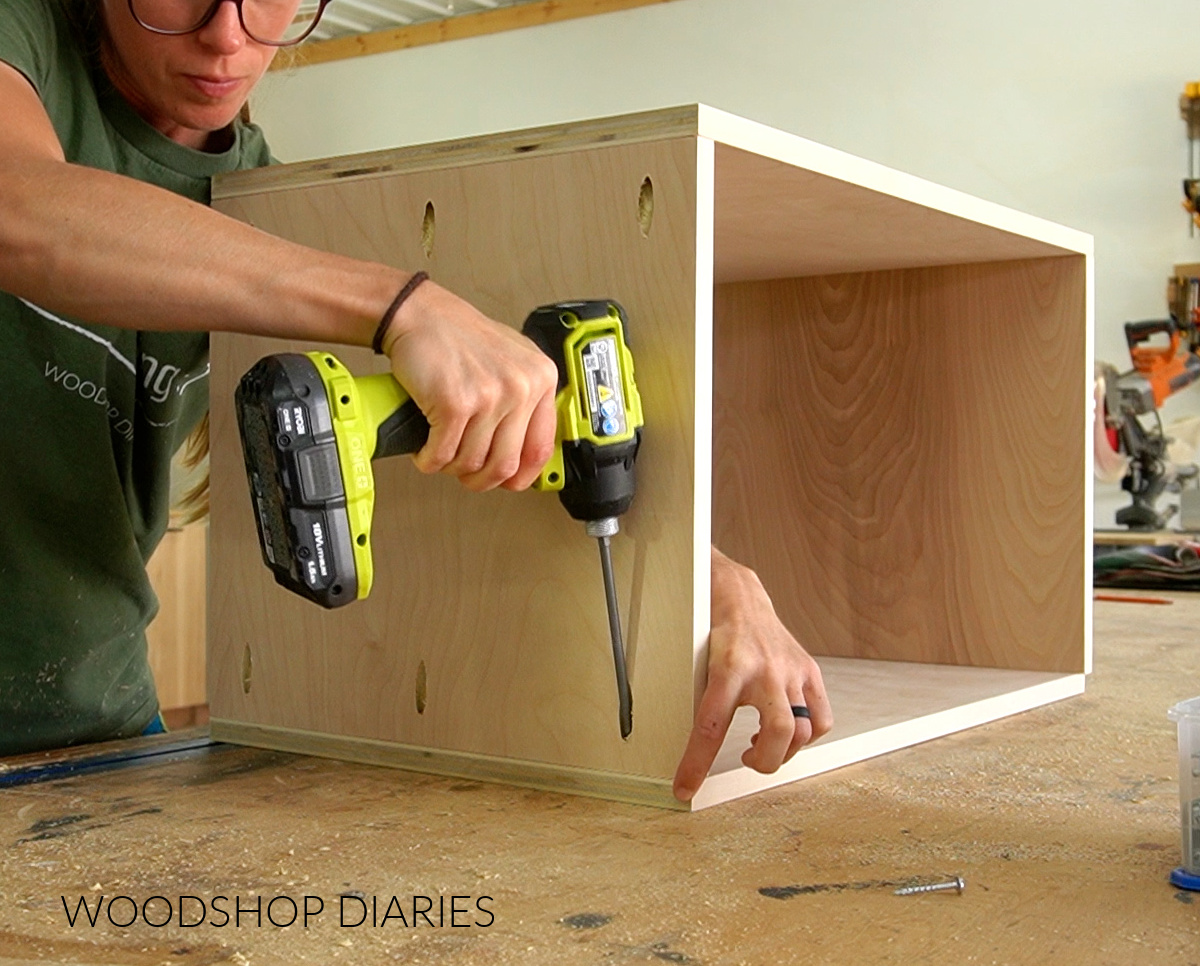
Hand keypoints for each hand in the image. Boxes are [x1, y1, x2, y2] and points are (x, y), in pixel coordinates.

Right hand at [380, 279, 558, 491]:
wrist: (421, 315)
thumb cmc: (459, 338)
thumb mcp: (512, 361)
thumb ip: (526, 401)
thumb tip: (526, 452)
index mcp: (541, 378)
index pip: (541, 449)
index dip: (521, 475)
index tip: (507, 482)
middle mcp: (521, 387)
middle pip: (504, 464)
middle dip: (479, 478)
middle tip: (465, 473)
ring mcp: (489, 396)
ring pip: (471, 462)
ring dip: (450, 466)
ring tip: (441, 452)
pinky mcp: (455, 403)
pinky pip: (442, 454)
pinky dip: (429, 460)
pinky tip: (425, 449)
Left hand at [672, 546, 832, 802]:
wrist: (741, 599)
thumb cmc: (715, 634)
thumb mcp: (697, 664)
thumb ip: (697, 701)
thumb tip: (672, 746)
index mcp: (728, 669)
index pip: (710, 726)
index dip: (696, 763)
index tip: (685, 789)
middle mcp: (764, 671)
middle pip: (779, 732)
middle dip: (765, 763)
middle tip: (747, 761)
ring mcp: (791, 671)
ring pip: (803, 730)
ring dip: (783, 751)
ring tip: (761, 746)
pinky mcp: (809, 671)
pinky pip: (821, 718)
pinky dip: (807, 736)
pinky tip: (786, 731)